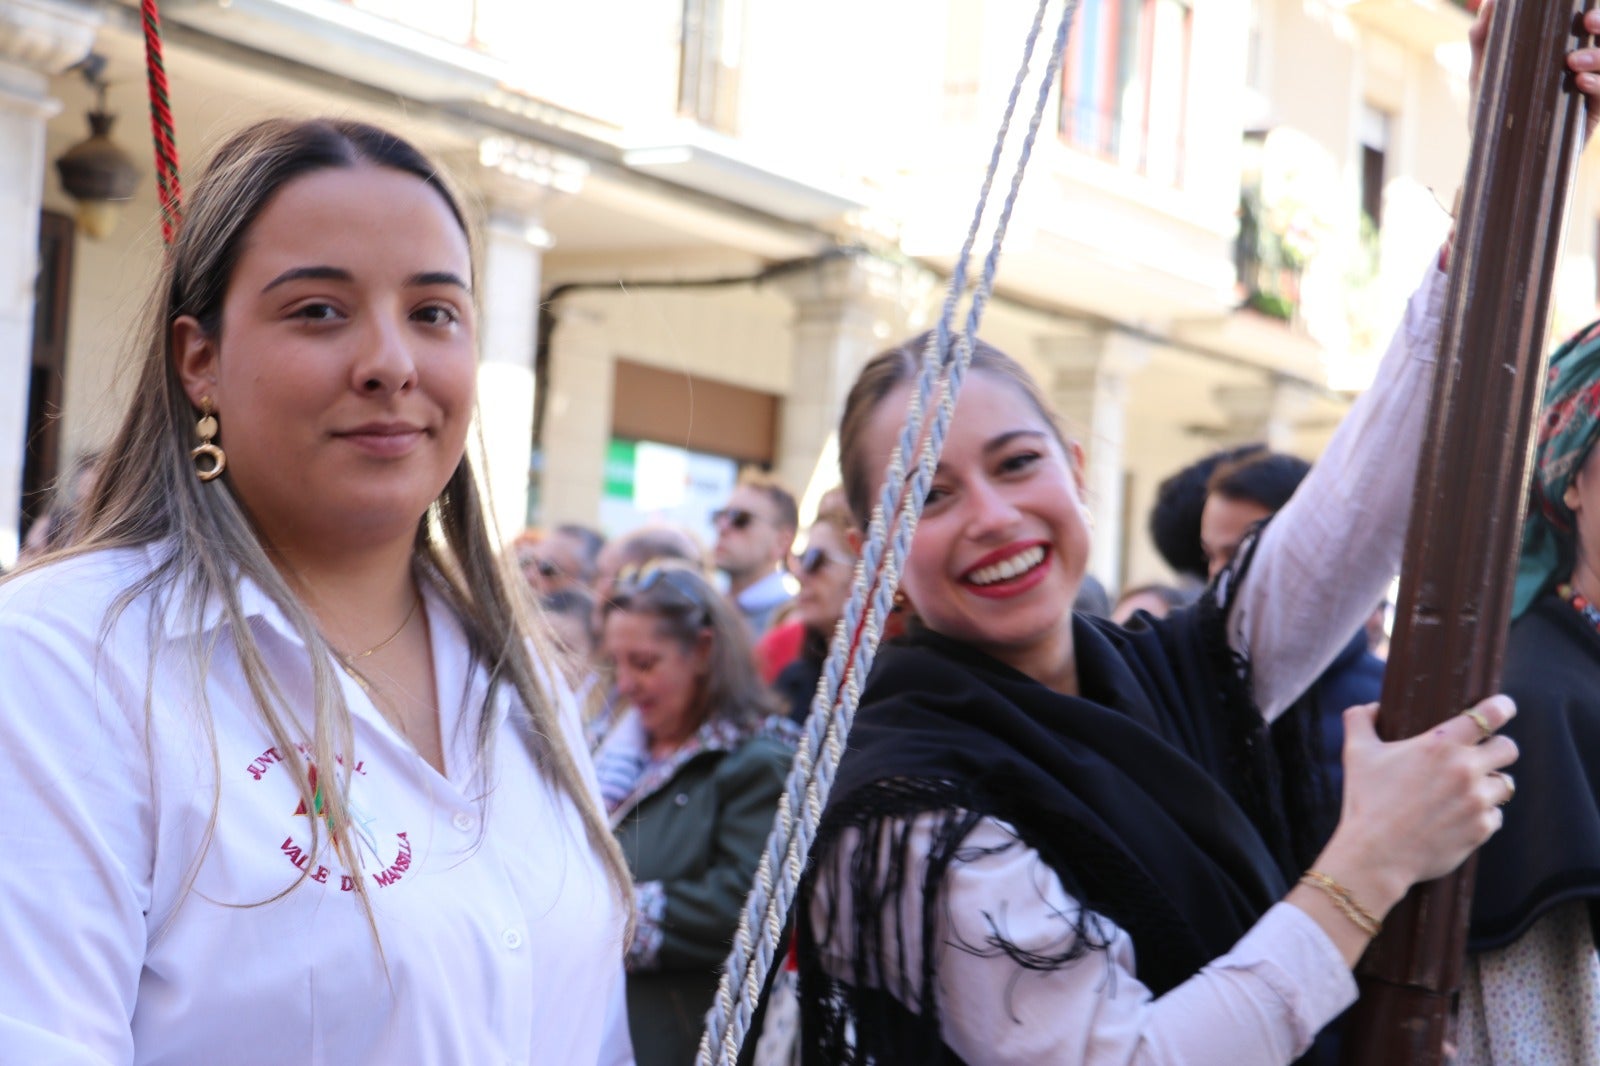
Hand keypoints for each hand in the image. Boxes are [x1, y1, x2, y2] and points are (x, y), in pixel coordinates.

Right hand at [1315, 695, 1517, 916]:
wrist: (1376, 855)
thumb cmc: (1365, 801)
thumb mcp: (1355, 753)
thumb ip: (1360, 719)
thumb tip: (1372, 708)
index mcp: (1440, 744)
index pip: (1489, 714)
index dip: (1502, 707)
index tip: (1503, 707)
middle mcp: (1466, 769)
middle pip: (1508, 748)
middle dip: (1498, 749)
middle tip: (1483, 755)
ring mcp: (1477, 801)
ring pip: (1505, 784)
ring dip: (1490, 784)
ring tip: (1470, 790)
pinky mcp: (1482, 829)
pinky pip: (1496, 816)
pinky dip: (1482, 815)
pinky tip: (1460, 817)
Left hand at [1471, 0, 1599, 144]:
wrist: (1495, 158)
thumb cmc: (1493, 112)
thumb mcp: (1485, 75)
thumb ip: (1485, 40)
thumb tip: (1491, 3)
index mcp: (1563, 52)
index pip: (1589, 27)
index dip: (1595, 16)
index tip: (1583, 12)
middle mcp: (1583, 68)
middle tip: (1588, 23)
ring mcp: (1591, 90)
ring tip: (1574, 62)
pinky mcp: (1593, 115)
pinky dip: (1598, 85)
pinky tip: (1580, 82)